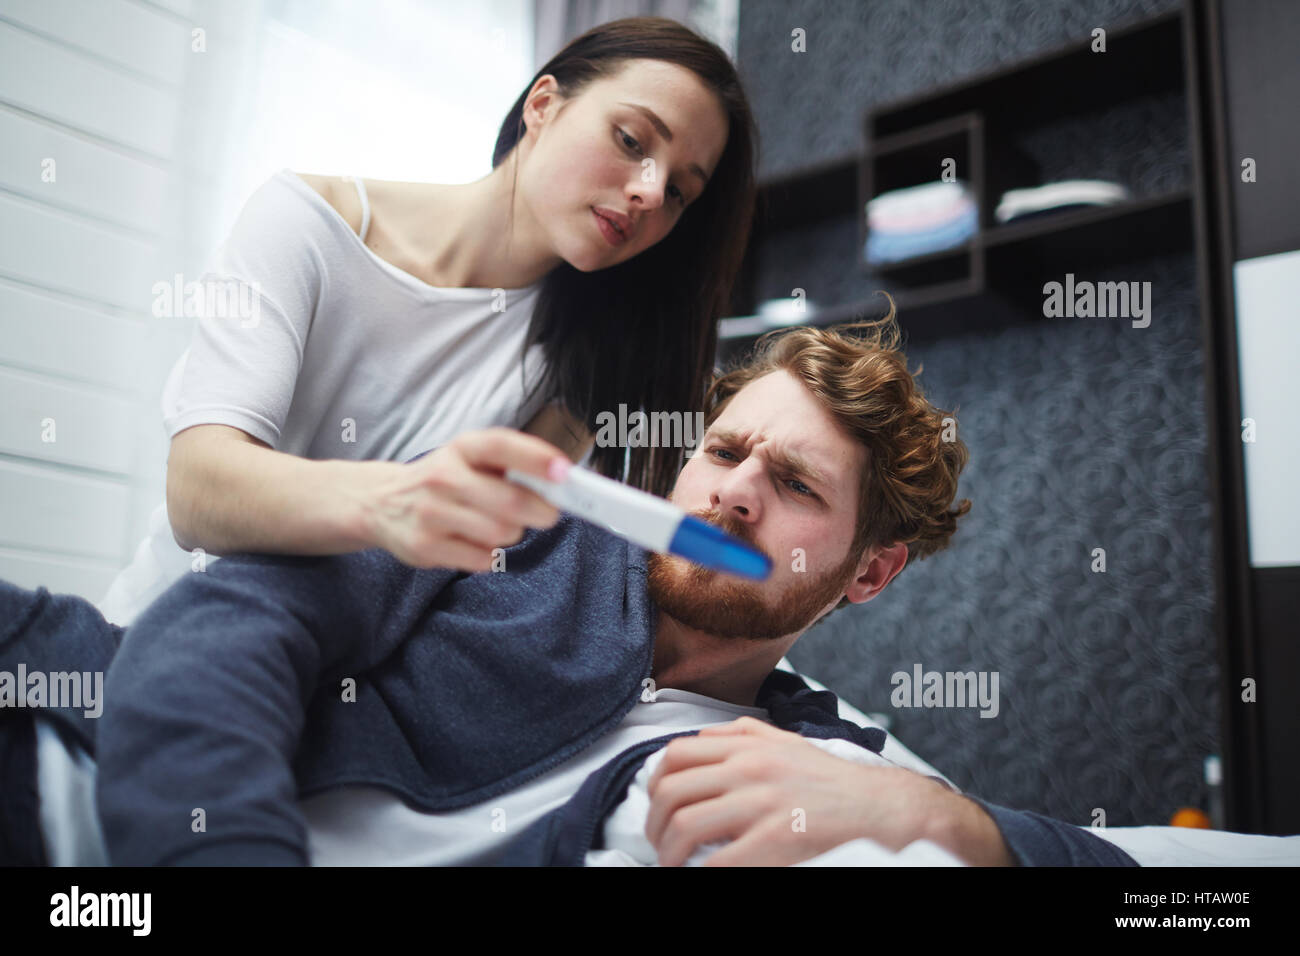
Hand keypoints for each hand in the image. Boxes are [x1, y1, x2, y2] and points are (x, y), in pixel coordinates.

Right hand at [362, 427, 569, 571]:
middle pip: (510, 502)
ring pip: (501, 533)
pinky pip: (482, 559)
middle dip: (541, 511)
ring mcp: (431, 513)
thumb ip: (510, 465)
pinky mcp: (425, 546)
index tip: (564, 472)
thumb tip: (561, 482)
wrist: (380, 503)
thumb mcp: (468, 458)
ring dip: (513, 534)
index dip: (535, 458)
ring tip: (499, 526)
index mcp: (460, 448)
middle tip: (548, 514)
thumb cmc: (443, 480)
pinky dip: (490, 554)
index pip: (500, 446)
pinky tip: (476, 542)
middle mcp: (443, 477)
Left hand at [644, 716, 1013, 865]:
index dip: (654, 782)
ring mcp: (761, 804)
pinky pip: (716, 862)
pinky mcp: (775, 840)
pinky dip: (698, 872)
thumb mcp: (786, 741)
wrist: (883, 809)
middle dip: (653, 822)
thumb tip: (700, 741)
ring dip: (666, 851)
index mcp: (748, 744)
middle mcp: (750, 768)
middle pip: (671, 790)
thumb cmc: (834, 781)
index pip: (676, 754)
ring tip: (671, 863)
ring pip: (684, 825)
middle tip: (657, 841)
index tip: (655, 804)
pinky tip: (699, 876)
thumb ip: (742, 734)